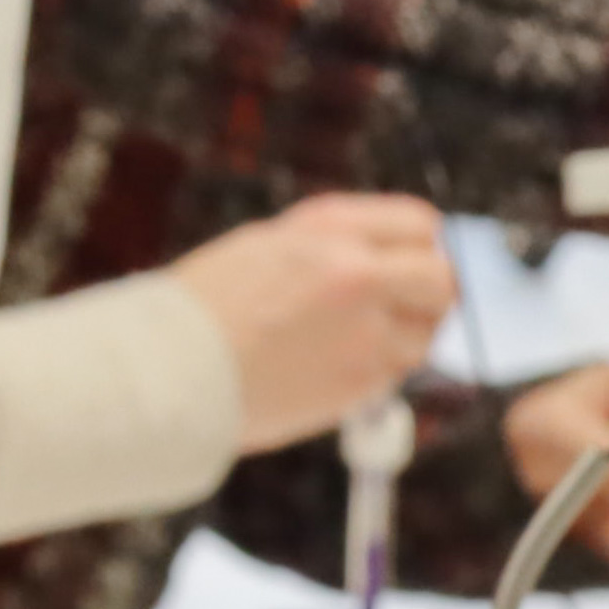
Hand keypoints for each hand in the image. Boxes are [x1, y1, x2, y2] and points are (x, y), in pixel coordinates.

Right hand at [174, 195, 457, 449]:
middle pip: (441, 279)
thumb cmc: (201, 310)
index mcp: (329, 228)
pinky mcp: (359, 383)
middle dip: (431, 295)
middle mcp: (357, 272)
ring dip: (404, 340)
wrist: (168, 370)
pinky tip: (332, 371)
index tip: (410, 264)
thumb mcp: (264, 247)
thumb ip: (328, 246)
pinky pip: (394, 377)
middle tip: (408, 310)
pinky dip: (375, 375)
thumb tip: (381, 259)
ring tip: (357, 345)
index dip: (421, 246)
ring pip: (425, 336)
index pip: (420, 225)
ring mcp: (364, 331)